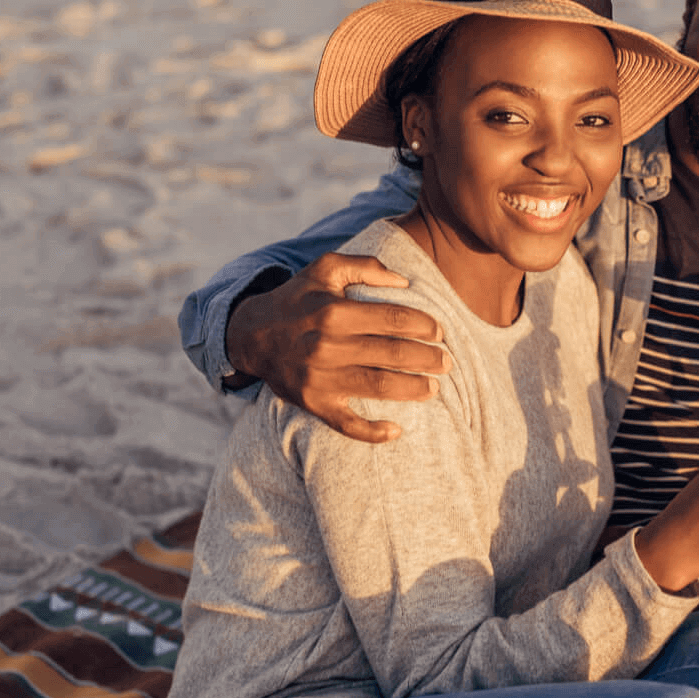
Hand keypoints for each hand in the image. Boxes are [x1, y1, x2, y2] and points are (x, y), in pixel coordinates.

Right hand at [226, 253, 449, 442]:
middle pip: (392, 354)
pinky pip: (346, 424)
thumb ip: (366, 266)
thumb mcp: (325, 269)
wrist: (251, 335)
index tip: (440, 331)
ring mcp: (320, 378)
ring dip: (413, 389)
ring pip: (378, 386)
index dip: (423, 326)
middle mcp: (327, 346)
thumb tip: (404, 281)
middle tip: (447, 362)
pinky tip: (396, 431)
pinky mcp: (313, 403)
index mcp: (334, 312)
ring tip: (434, 388)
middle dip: (427, 358)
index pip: (392, 319)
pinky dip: (373, 432)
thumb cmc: (297, 298)